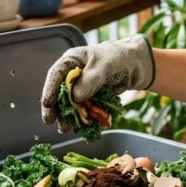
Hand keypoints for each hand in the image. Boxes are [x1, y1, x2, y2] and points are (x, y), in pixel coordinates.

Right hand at [40, 34, 154, 132]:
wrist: (138, 65)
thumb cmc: (120, 58)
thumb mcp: (105, 66)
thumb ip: (90, 80)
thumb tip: (75, 97)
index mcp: (73, 60)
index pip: (56, 75)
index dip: (50, 90)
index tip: (47, 104)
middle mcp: (74, 74)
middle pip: (59, 92)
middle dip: (55, 107)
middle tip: (50, 121)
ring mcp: (82, 86)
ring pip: (70, 103)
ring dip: (67, 116)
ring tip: (65, 128)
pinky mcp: (91, 97)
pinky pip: (83, 109)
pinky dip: (82, 118)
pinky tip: (80, 126)